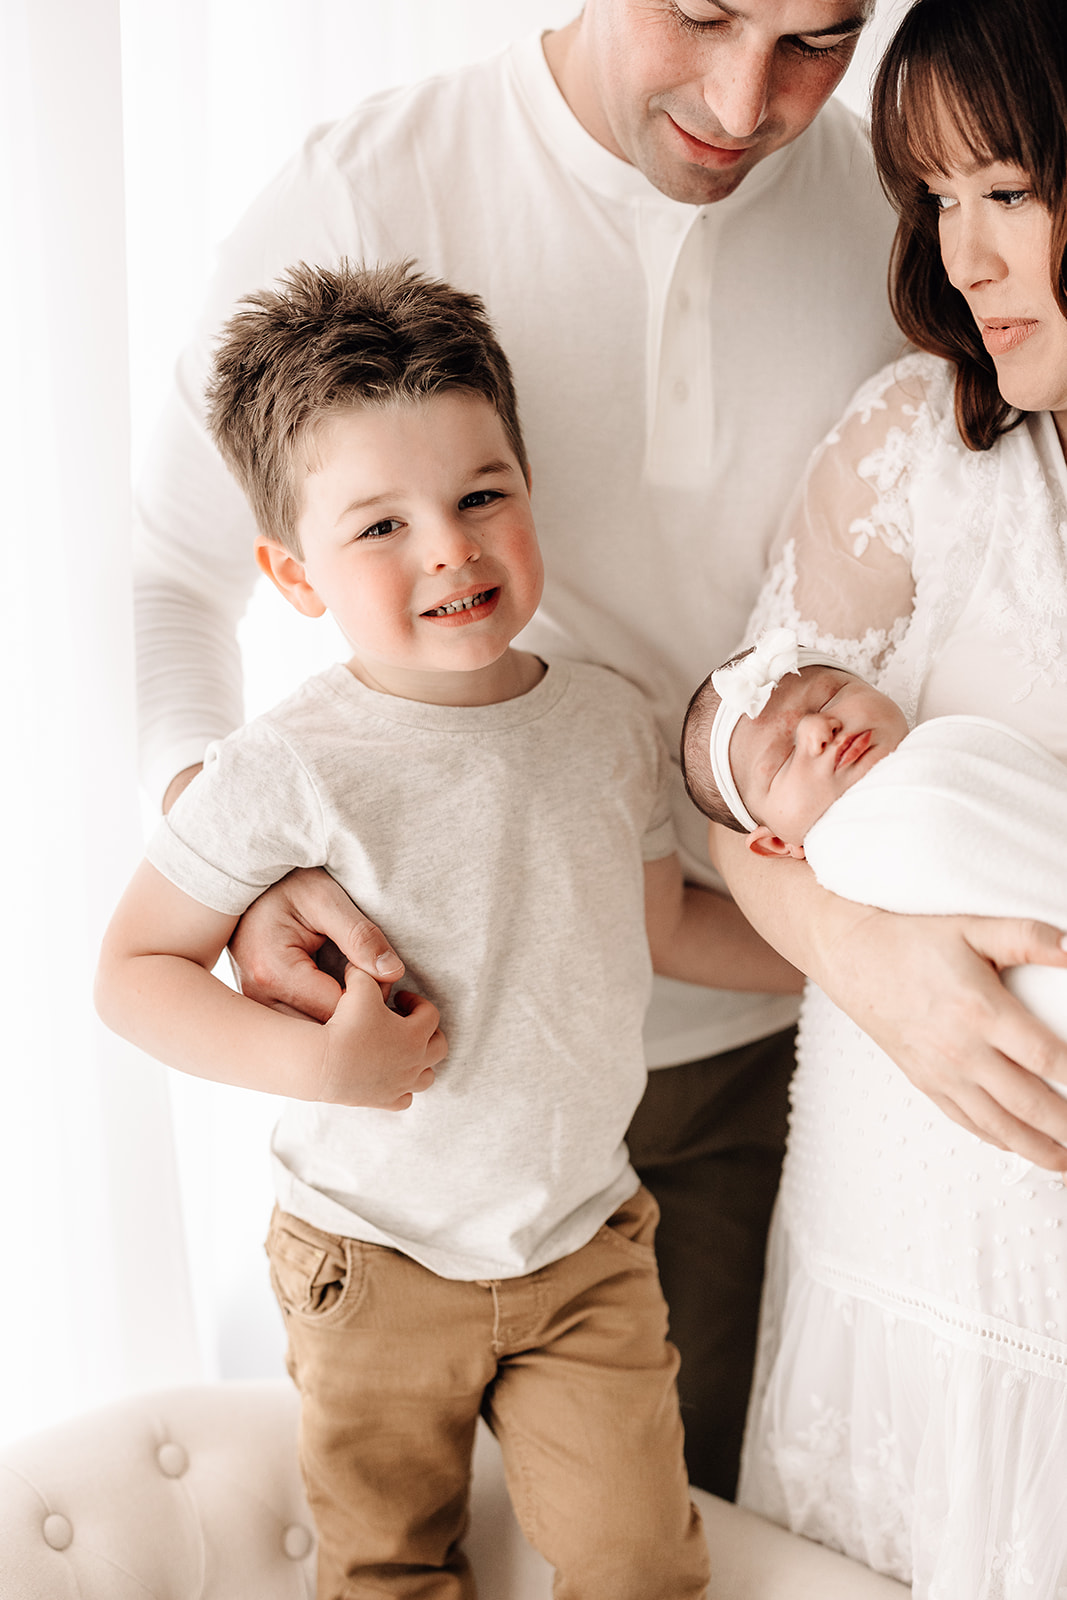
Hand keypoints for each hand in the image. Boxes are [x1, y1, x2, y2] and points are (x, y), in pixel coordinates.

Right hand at [228, 867, 404, 1022]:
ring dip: (341, 1025)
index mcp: (273, 971)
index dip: (371, 999)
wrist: (247, 885)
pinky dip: (325, 1024)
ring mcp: (256, 1011)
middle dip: (358, 1018)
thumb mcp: (326, 898)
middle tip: (376, 989)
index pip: (337, 1009)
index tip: (381, 975)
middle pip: (323, 1035)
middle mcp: (258, 1000)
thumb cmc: (288, 885)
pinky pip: (301, 1034)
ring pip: (312, 1043)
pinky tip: (339, 1003)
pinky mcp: (262, 1014)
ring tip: (359, 995)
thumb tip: (393, 972)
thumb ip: (360, 935)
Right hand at [318, 969, 445, 1108]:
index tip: (399, 998)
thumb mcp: (360, 987)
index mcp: (416, 1034)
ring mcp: (402, 1084)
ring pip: (427, 1077)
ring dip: (420, 1061)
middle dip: (427, 1032)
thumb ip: (368, 971)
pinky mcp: (385, 1101)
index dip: (416, 1002)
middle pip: (439, 1047)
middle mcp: (415, 1061)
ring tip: (401, 1050)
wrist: (325, 1064)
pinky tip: (389, 1077)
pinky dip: (402, 1089)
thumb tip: (364, 963)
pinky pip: (405, 1099)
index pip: (431, 1013)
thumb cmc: (346, 1024)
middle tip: (406, 1023)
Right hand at [818, 909, 1066, 1168]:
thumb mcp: (973, 928)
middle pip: (1030, 1104)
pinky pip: (967, 1121)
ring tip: (1066, 1160)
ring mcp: (942, 1072)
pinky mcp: (925, 1081)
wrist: (851, 956)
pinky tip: (1020, 1145)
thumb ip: (1028, 939)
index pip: (1048, 1058)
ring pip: (1000, 1124)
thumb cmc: (911, 940)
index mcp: (981, 1011)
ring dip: (1039, 1149)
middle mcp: (962, 1050)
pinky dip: (999, 1139)